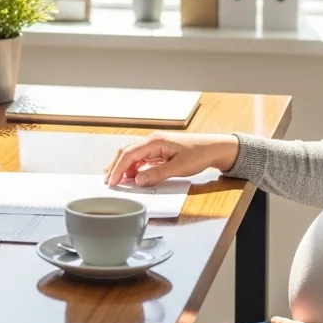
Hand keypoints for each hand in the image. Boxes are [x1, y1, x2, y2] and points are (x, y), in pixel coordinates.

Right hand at [104, 132, 240, 186]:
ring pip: (133, 154)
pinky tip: (131, 175)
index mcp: (155, 141)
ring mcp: (155, 145)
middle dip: (116, 166)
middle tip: (108, 181)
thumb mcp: (179, 168)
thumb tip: (138, 180)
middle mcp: (152, 140)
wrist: (213, 148)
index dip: (118, 168)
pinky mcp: (159, 150)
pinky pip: (141, 158)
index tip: (111, 181)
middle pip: (127, 152)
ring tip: (116, 179)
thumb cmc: (198, 154)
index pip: (129, 154)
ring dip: (123, 166)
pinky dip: (133, 167)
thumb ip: (157, 174)